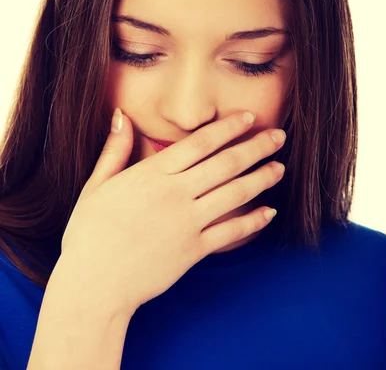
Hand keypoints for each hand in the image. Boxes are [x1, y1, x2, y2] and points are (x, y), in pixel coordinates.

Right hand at [58, 110, 285, 318]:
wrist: (93, 286)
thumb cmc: (90, 234)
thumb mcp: (96, 186)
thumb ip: (114, 149)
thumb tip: (121, 114)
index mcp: (153, 174)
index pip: (200, 143)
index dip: (228, 127)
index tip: (249, 117)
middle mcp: (176, 194)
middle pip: (226, 163)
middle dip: (256, 147)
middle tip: (278, 136)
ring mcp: (187, 223)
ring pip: (234, 194)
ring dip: (261, 179)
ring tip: (280, 167)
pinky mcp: (194, 251)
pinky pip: (230, 232)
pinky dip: (253, 222)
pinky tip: (269, 212)